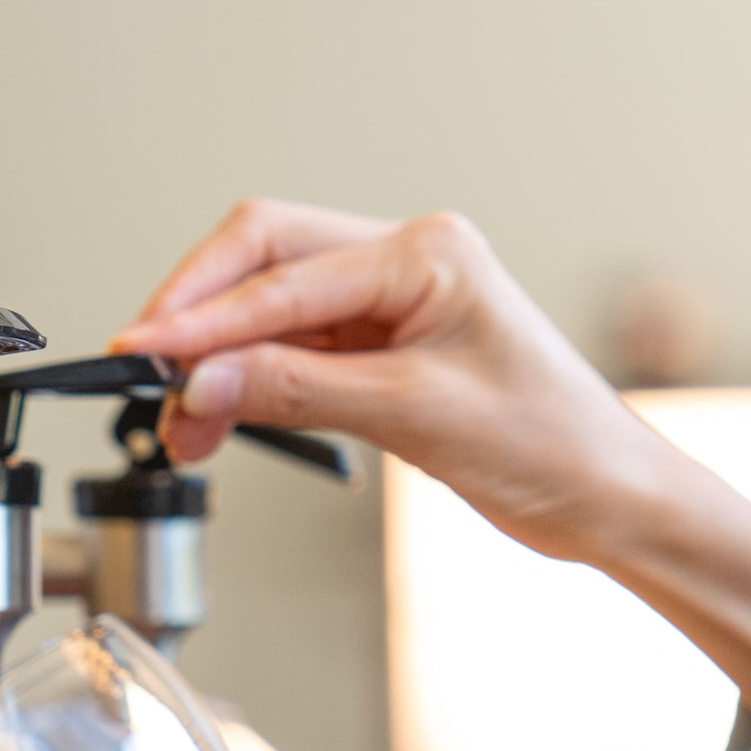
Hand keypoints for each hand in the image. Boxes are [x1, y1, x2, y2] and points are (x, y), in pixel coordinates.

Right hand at [111, 199, 750, 713]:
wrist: (609, 498)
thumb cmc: (552, 446)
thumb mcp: (416, 417)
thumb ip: (299, 391)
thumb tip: (202, 382)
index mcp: (429, 252)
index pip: (284, 272)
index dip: (203, 318)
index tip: (141, 354)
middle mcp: (408, 259)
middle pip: (263, 257)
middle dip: (198, 317)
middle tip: (147, 380)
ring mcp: (394, 301)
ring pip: (270, 305)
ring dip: (218, 360)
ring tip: (183, 425)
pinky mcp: (384, 347)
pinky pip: (293, 348)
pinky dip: (249, 382)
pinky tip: (222, 419)